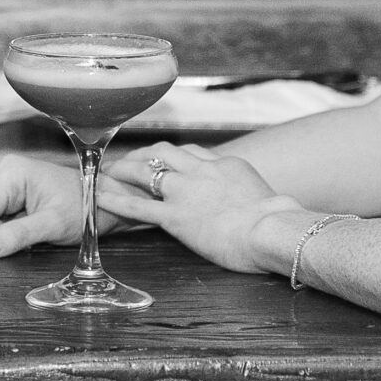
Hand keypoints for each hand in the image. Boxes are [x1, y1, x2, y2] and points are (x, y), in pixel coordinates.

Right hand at [0, 149, 136, 258]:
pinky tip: (25, 223)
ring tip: (29, 226)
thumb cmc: (82, 208)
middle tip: (28, 233)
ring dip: (0, 230)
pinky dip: (4, 226)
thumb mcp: (51, 225)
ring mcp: (0, 178)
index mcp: (8, 170)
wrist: (100, 201)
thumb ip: (16, 235)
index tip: (20, 241)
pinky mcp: (3, 190)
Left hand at [95, 144, 299, 274]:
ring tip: (108, 173)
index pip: (193, 152)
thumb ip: (254, 196)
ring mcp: (186, 192)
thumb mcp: (269, 198)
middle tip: (129, 160)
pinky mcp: (176, 217)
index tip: (164, 159)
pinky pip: (138, 205)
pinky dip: (116, 200)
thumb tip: (267, 205)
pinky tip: (100, 197)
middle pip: (165, 153)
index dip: (174, 156)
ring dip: (124, 170)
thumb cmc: (281, 222)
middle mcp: (202, 171)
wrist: (274, 229)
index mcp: (226, 165)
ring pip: (146, 171)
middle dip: (144, 154)